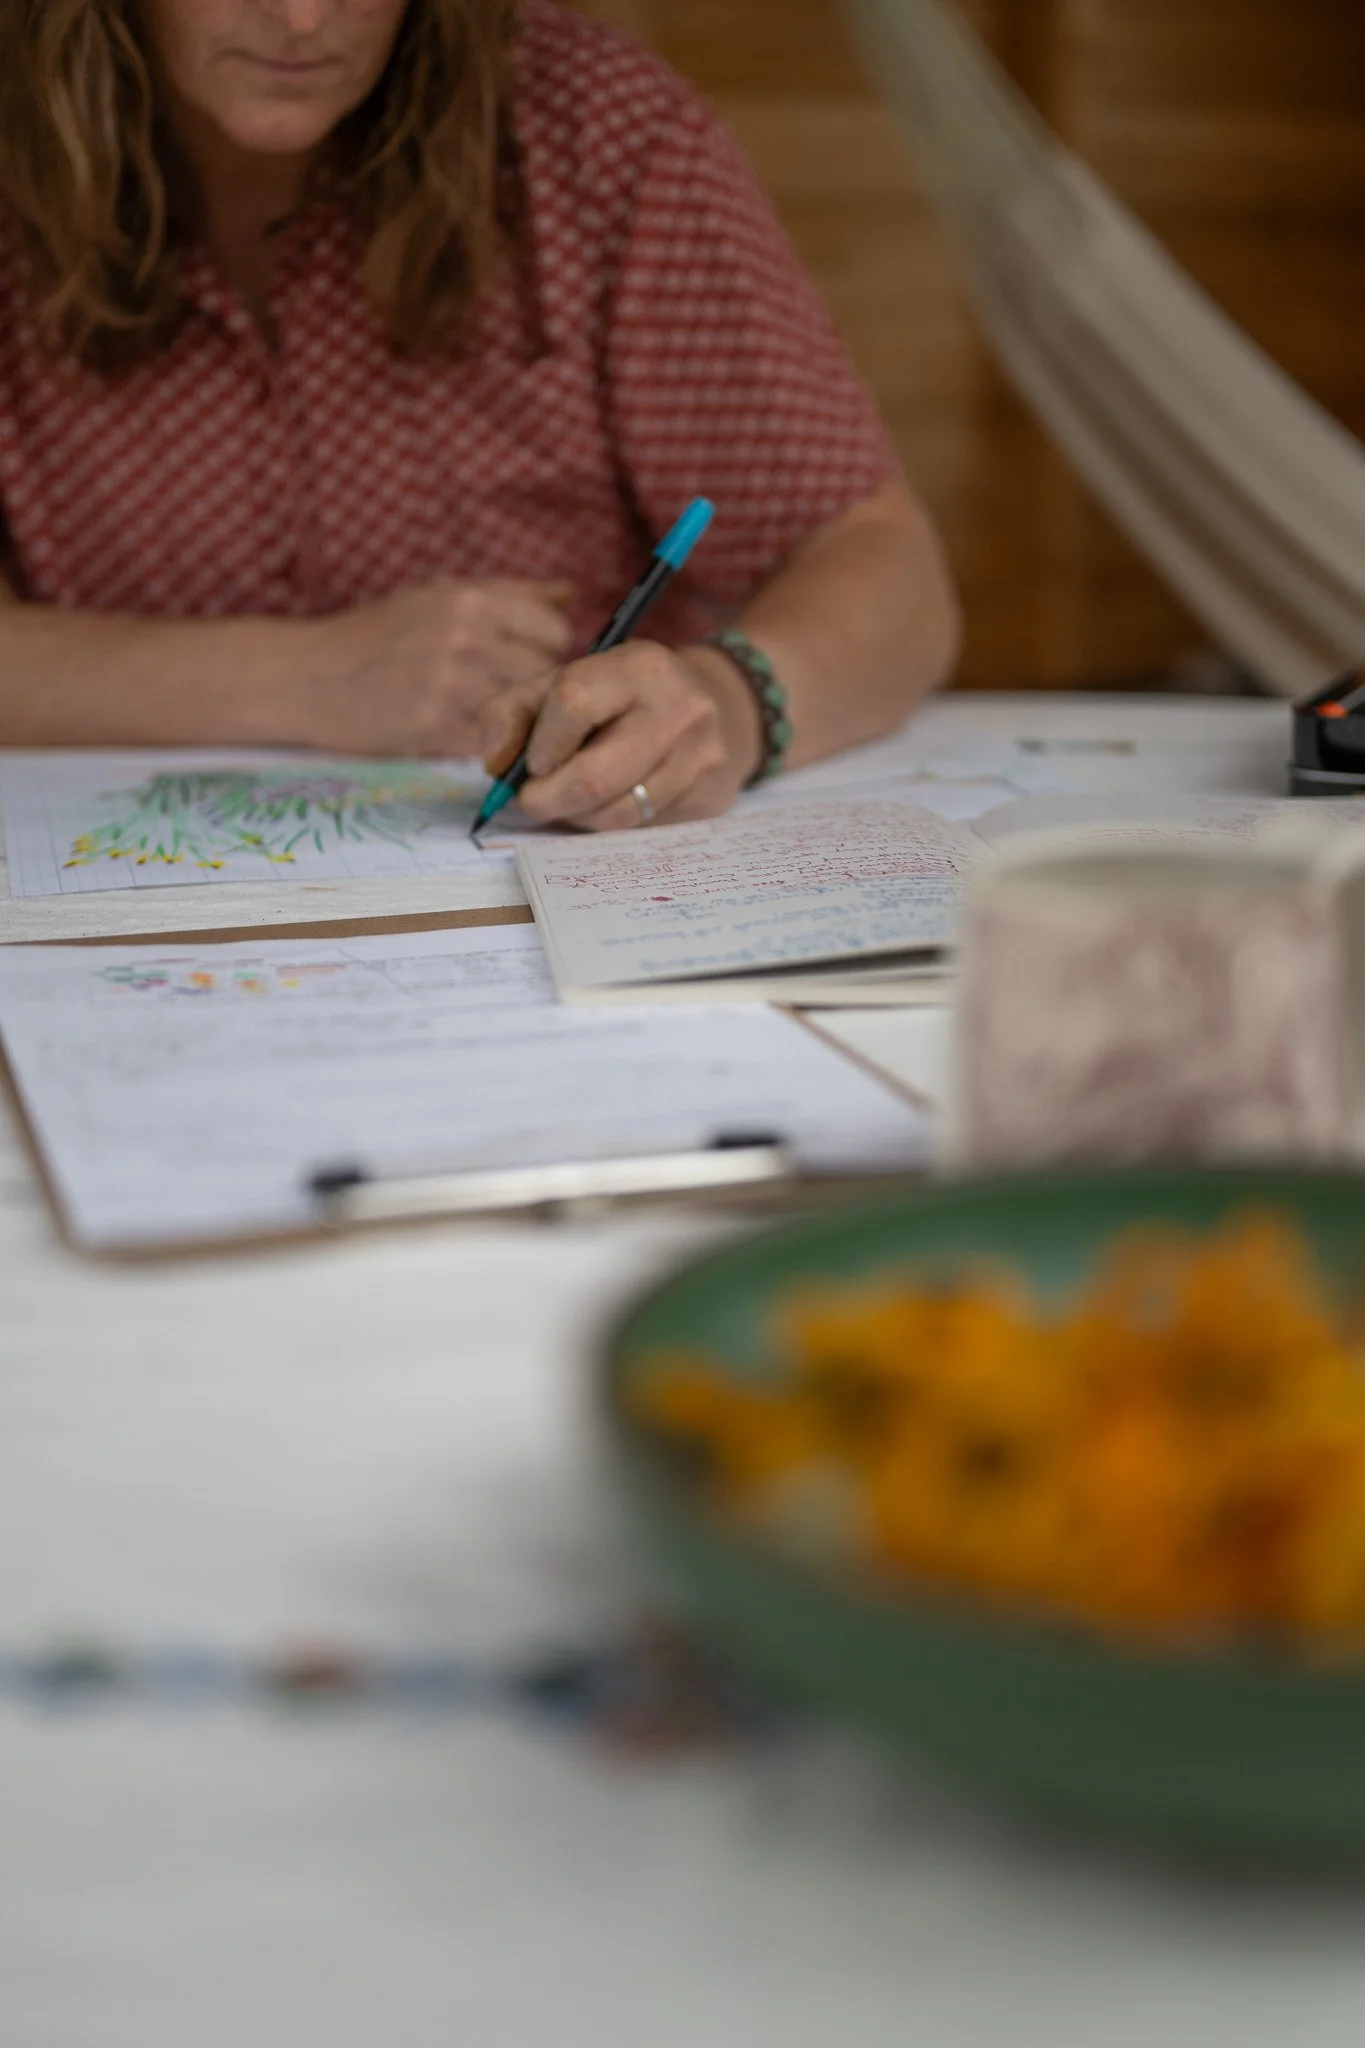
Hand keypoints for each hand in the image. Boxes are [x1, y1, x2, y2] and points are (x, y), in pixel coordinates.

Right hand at [301, 577, 573, 755]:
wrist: (309, 677)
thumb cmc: (378, 635)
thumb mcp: (439, 596)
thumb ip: (509, 595)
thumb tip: (572, 592)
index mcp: (470, 599)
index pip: (556, 630)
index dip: (553, 653)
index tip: (536, 665)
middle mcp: (464, 636)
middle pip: (548, 673)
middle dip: (544, 691)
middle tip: (525, 702)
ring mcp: (450, 684)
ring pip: (525, 710)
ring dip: (524, 722)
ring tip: (506, 723)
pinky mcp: (434, 727)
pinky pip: (494, 742)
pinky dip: (496, 746)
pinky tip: (480, 741)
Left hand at [485, 642, 763, 830]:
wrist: (719, 707)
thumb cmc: (622, 697)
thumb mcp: (567, 681)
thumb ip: (513, 711)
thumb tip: (493, 762)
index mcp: (639, 666)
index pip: (574, 703)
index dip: (541, 744)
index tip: (531, 762)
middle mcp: (680, 708)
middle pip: (594, 777)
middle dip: (547, 798)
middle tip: (532, 800)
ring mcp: (700, 758)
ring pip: (615, 814)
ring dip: (576, 817)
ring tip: (568, 800)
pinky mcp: (708, 798)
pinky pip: (640, 830)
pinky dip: (607, 826)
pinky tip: (605, 805)